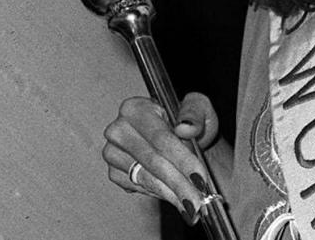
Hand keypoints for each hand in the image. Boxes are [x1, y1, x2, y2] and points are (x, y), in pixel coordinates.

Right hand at [102, 92, 219, 224]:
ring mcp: (113, 153)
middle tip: (199, 202)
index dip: (182, 160)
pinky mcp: (114, 173)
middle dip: (179, 184)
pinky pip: (138, 188)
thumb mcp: (200, 109)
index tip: (200, 178)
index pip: (161, 139)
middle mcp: (118, 129)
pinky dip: (161, 195)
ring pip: (146, 178)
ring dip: (172, 195)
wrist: (183, 139)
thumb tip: (184, 127)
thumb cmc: (190, 122)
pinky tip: (177, 198)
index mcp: (136, 107)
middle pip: (153, 162)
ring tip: (193, 206)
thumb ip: (195, 113)